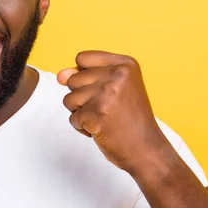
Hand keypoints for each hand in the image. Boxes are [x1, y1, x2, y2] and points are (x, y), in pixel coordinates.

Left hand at [57, 51, 171, 174]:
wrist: (147, 149)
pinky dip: (83, 127)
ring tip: (104, 118)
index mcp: (125, 64)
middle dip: (82, 97)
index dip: (85, 76)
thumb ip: (85, 76)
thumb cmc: (130, 119)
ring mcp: (106, 94)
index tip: (105, 89)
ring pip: (69, 99)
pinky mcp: (96, 114)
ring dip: (81, 112)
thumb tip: (60, 75)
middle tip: (107, 108)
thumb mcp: (115, 89)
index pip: (82, 58)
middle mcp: (117, 75)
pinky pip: (73, 118)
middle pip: (72, 79)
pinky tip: (102, 129)